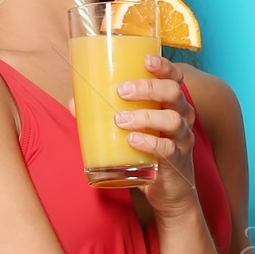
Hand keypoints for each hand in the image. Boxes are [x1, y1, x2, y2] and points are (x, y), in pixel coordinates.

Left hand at [115, 53, 200, 222]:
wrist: (169, 193)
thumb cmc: (148, 153)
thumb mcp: (131, 131)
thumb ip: (104, 115)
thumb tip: (73, 102)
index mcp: (171, 105)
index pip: (175, 78)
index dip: (164, 66)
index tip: (146, 60)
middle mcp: (182, 118)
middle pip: (173, 93)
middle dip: (148, 88)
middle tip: (122, 91)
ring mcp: (182, 141)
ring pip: (172, 120)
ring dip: (145, 116)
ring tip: (120, 120)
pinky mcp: (177, 163)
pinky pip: (168, 149)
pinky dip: (150, 143)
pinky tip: (133, 141)